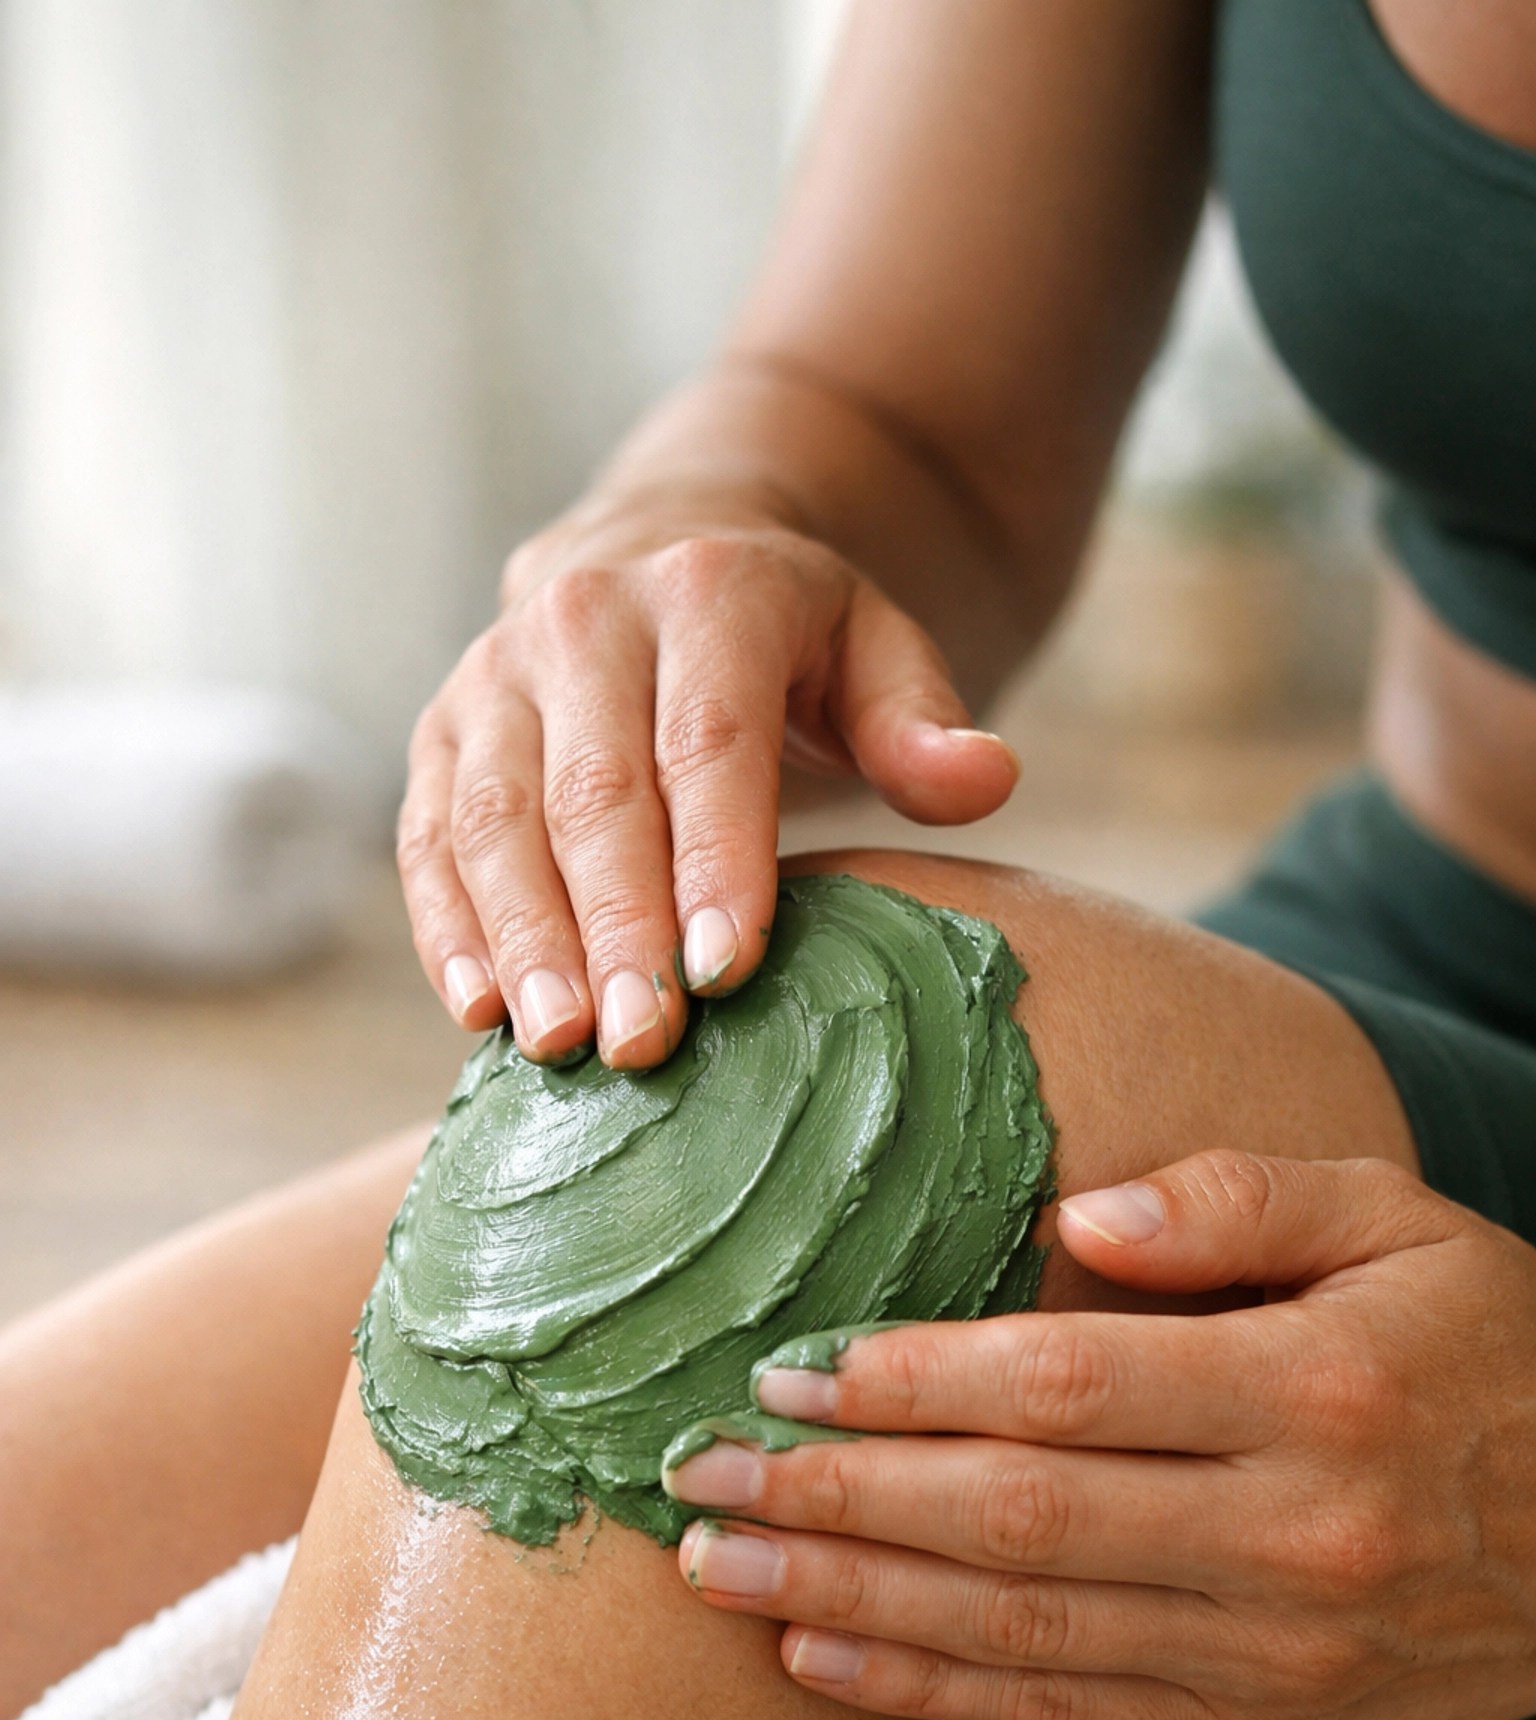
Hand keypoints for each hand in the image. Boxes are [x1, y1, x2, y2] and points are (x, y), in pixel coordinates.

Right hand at [397, 493, 1016, 1065]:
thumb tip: (987, 781)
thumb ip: (922, 723)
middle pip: (595, 790)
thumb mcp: (875, 651)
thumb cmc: (788, 640)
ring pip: (493, 817)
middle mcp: (584, 618)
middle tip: (641, 1043)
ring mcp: (495, 673)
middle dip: (615, 926)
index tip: (725, 971)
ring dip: (524, 940)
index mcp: (709, 591)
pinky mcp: (440, 730)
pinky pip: (428, 835)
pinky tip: (480, 1012)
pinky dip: (449, 926)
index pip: (711, 740)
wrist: (656, 551)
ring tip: (559, 1045)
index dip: (716, 857)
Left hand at [666, 1150, 1535, 1719]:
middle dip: (836, 1499)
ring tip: (714, 1570)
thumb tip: (1078, 1212)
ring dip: (847, 1603)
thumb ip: (1244, 1196)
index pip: (1072, 1386)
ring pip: (1016, 1636)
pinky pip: (1063, 1719)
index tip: (788, 1370)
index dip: (914, 1384)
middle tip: (693, 1474)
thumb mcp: (1405, 1228)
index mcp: (1319, 1392)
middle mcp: (1292, 1539)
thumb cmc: (1485, 1354)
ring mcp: (1272, 1660)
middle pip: (1014, 1520)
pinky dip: (929, 1696)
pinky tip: (818, 1661)